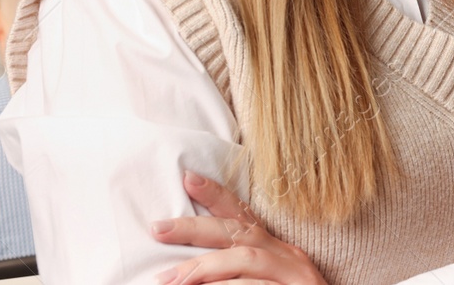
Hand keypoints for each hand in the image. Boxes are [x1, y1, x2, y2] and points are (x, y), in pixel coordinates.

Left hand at [151, 171, 327, 283]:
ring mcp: (294, 276)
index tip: (188, 178)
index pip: (245, 217)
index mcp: (279, 251)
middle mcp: (288, 257)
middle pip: (239, 233)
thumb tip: (191, 271)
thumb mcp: (269, 282)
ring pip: (246, 259)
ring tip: (168, 279)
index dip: (217, 195)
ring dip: (204, 268)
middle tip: (158, 228)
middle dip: (196, 228)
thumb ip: (241, 273)